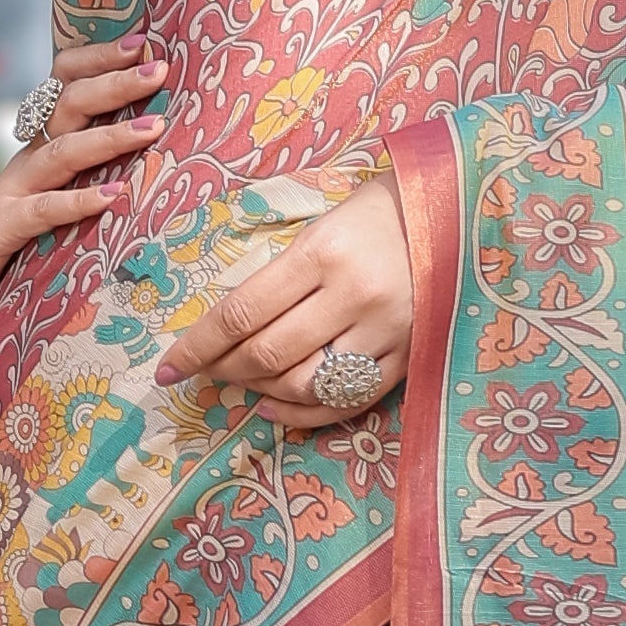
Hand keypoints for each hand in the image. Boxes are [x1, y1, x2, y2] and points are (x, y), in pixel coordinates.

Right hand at [0, 43, 167, 342]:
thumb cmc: (18, 227)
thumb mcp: (55, 185)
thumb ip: (91, 159)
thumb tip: (157, 134)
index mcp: (43, 138)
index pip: (66, 80)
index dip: (100, 58)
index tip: (145, 45)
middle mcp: (29, 154)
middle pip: (68, 104)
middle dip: (114, 84)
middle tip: (159, 72)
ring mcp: (13, 189)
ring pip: (61, 153)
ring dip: (109, 138)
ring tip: (152, 129)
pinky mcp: (3, 227)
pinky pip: (43, 210)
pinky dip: (77, 201)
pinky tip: (112, 196)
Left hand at [157, 171, 413, 427]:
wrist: (456, 213)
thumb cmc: (374, 213)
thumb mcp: (318, 227)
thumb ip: (278, 277)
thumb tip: (226, 330)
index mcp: (322, 252)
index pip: (242, 312)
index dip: (198, 346)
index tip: (169, 367)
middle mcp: (354, 295)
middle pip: (269, 353)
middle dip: (224, 369)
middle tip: (206, 371)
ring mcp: (386, 331)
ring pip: (304, 384)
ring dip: (261, 391)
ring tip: (243, 383)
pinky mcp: (409, 355)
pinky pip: (346, 400)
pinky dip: (302, 412)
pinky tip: (274, 407)